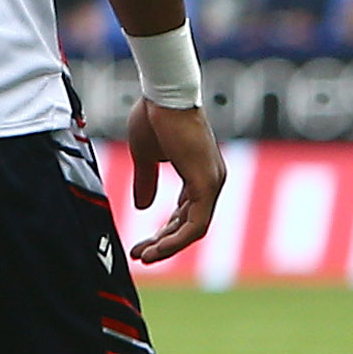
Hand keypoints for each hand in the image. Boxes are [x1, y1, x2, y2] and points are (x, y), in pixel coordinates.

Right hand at [125, 98, 224, 264]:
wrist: (164, 97)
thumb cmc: (155, 117)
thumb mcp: (145, 156)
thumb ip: (146, 181)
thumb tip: (141, 206)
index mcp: (198, 175)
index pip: (184, 213)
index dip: (163, 231)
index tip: (141, 244)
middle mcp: (211, 182)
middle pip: (189, 225)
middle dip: (163, 243)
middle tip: (140, 255)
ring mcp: (212, 183)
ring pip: (195, 229)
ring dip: (169, 246)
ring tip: (145, 257)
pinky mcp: (206, 184)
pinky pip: (196, 223)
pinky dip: (176, 239)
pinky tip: (156, 247)